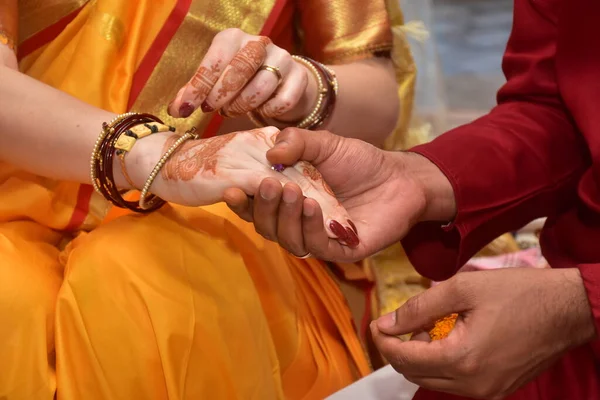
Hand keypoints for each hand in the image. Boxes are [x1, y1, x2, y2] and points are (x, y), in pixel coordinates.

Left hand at [167, 28, 313, 120]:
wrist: (281, 82)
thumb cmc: (240, 81)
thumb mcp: (215, 81)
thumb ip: (195, 93)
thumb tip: (176, 110)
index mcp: (233, 38)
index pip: (214, 60)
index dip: (199, 87)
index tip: (186, 109)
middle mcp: (259, 43)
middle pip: (239, 69)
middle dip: (222, 95)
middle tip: (212, 109)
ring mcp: (282, 58)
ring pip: (262, 85)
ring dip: (243, 104)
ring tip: (233, 110)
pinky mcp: (299, 76)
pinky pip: (283, 100)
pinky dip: (269, 110)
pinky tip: (261, 111)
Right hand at [224, 128, 455, 260]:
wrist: (399, 178)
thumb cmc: (360, 162)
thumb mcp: (325, 144)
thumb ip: (297, 143)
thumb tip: (269, 153)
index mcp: (288, 199)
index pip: (256, 207)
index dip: (241, 202)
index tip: (229, 189)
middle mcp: (298, 221)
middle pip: (266, 226)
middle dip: (263, 208)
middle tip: (269, 184)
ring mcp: (318, 238)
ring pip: (286, 239)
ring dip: (284, 217)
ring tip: (293, 192)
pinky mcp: (339, 250)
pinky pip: (315, 246)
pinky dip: (309, 227)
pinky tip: (313, 207)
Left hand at [371, 268, 596, 398]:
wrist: (566, 309)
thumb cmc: (517, 293)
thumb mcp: (461, 289)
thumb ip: (418, 308)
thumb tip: (387, 323)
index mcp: (461, 360)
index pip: (404, 359)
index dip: (383, 341)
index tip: (376, 324)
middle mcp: (473, 385)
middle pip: (415, 374)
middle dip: (399, 350)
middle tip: (398, 324)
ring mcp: (488, 393)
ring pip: (434, 381)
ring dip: (421, 358)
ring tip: (425, 327)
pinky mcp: (498, 390)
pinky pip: (457, 383)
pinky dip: (442, 364)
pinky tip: (447, 339)